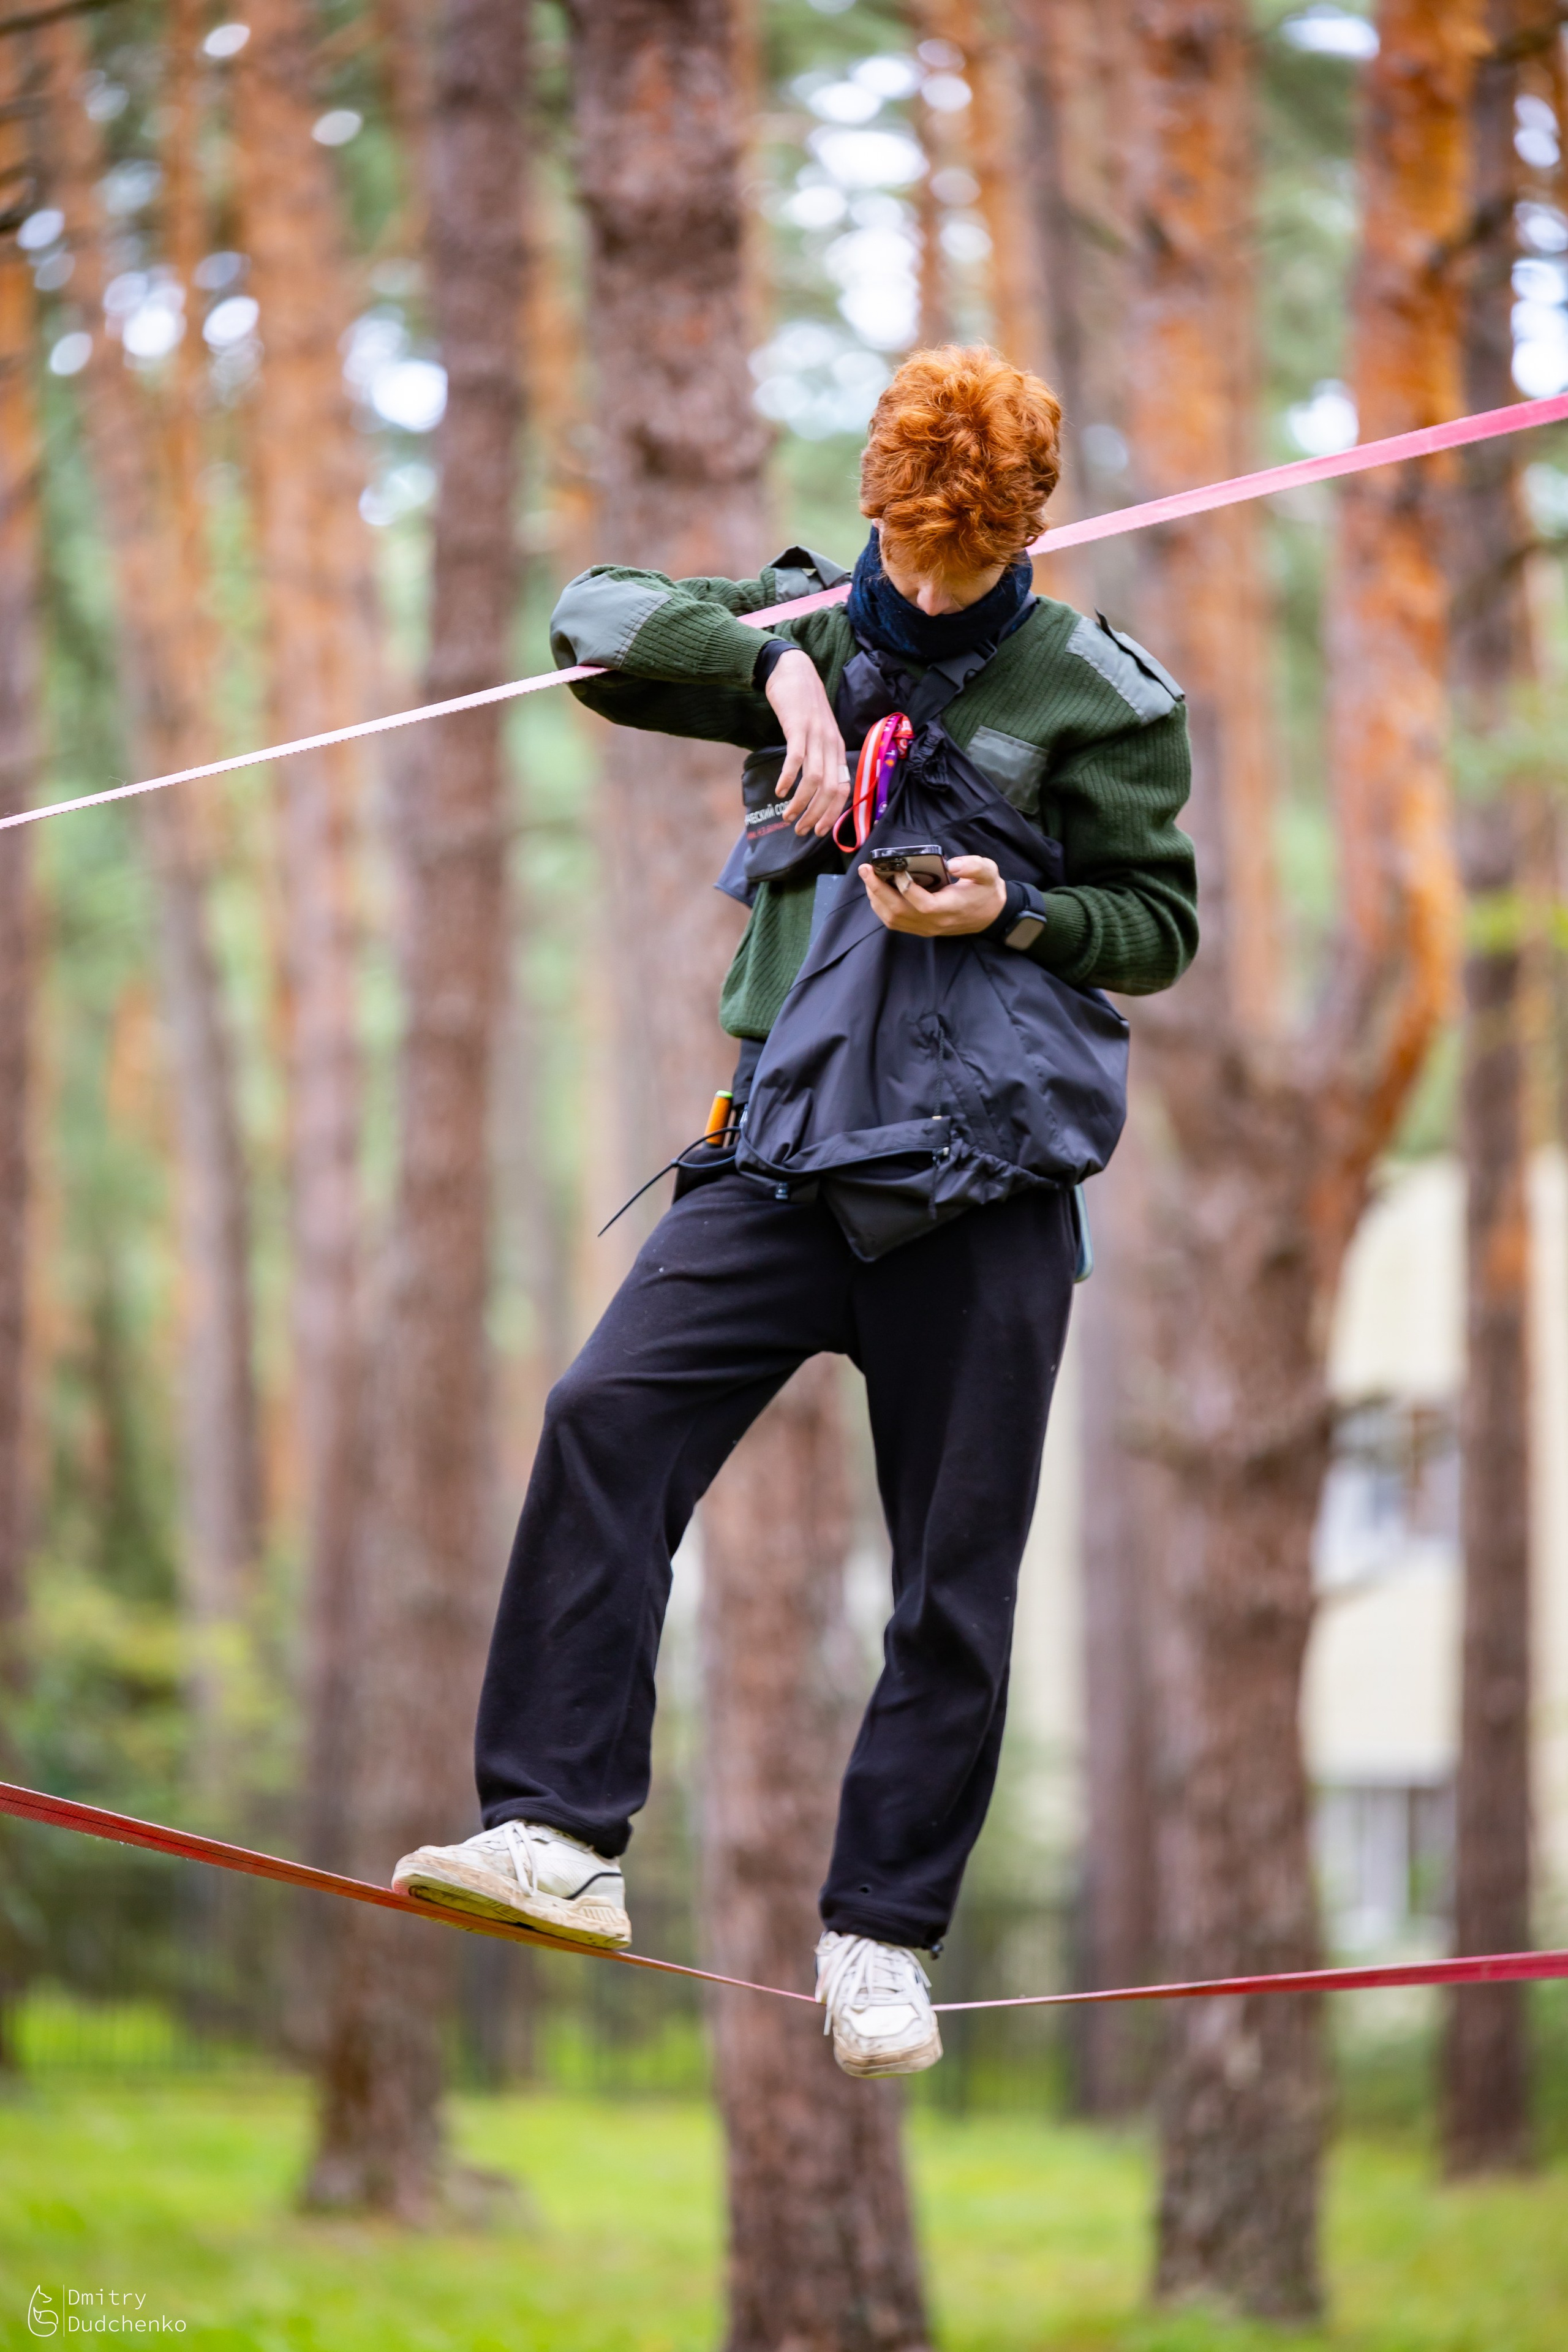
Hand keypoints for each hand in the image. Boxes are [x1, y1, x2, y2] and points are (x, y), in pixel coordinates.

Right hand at [764, 647, 849, 836]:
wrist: (792, 670)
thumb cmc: (802, 704)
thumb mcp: (817, 732)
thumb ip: (819, 755)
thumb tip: (815, 786)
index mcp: (836, 748)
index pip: (843, 789)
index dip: (832, 814)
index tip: (818, 831)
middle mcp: (830, 744)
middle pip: (831, 789)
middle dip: (816, 815)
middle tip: (800, 830)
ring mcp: (815, 735)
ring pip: (815, 779)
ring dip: (801, 803)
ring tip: (787, 816)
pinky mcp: (798, 726)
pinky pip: (797, 759)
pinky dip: (789, 778)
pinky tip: (779, 790)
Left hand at [860, 854, 1008, 935]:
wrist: (992, 915)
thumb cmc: (987, 891)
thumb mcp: (988, 873)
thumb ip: (973, 866)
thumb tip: (952, 863)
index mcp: (949, 909)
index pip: (921, 903)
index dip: (905, 886)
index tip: (896, 868)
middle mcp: (934, 922)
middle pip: (898, 912)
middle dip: (878, 890)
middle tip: (866, 869)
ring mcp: (925, 928)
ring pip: (892, 919)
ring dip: (876, 898)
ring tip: (868, 877)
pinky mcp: (921, 928)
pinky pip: (895, 922)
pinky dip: (881, 907)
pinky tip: (877, 891)